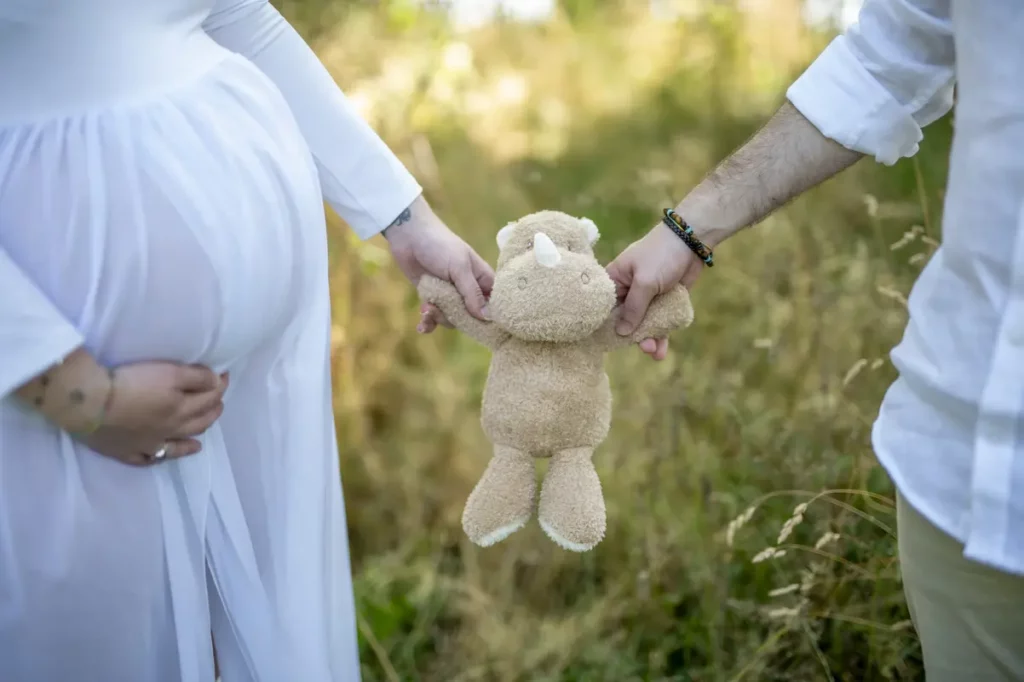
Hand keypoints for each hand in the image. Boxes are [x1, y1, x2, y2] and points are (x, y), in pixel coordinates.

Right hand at [77, 362, 228, 466]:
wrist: (90, 406)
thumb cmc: (131, 384)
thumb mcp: (169, 372)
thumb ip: (197, 377)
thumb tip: (217, 382)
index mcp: (181, 409)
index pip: (209, 397)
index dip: (220, 385)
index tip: (223, 376)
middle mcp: (170, 429)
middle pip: (199, 422)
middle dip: (212, 410)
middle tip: (217, 402)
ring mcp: (149, 444)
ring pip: (180, 443)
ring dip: (195, 435)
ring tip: (204, 431)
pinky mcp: (127, 452)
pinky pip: (150, 459)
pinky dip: (163, 456)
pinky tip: (167, 454)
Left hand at [383, 197, 493, 332]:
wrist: (409, 235)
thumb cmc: (440, 246)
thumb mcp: (459, 268)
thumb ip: (471, 293)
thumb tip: (486, 317)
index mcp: (481, 279)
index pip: (493, 304)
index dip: (490, 318)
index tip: (482, 329)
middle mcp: (467, 289)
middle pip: (471, 316)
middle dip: (456, 318)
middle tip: (441, 310)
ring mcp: (449, 294)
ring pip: (451, 318)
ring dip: (438, 317)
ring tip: (427, 309)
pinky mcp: (432, 297)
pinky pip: (434, 317)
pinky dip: (428, 322)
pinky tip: (421, 326)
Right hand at [606, 222, 706, 359]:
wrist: (692, 239)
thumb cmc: (661, 255)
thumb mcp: (645, 282)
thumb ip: (633, 308)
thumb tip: (621, 332)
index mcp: (616, 280)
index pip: (604, 307)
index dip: (605, 326)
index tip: (606, 344)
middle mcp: (629, 289)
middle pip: (625, 319)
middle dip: (632, 336)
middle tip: (643, 347)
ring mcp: (647, 295)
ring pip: (643, 322)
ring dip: (649, 338)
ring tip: (655, 352)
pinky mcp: (664, 299)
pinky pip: (659, 321)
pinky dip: (661, 334)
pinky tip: (662, 350)